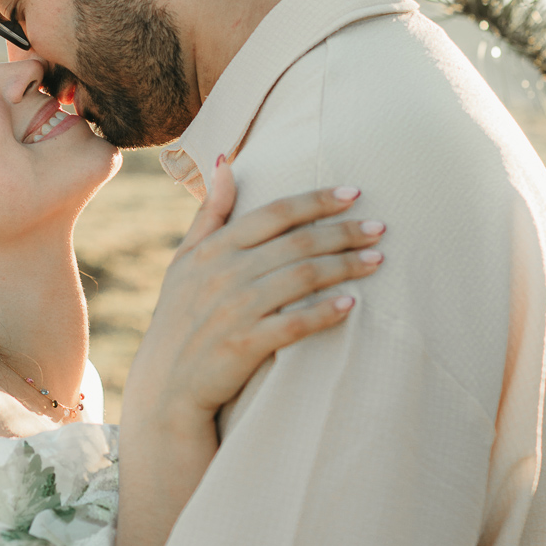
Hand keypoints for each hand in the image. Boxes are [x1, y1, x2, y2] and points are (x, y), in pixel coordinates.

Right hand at [124, 168, 383, 436]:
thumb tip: (225, 162)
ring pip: (302, 276)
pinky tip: (351, 304)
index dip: (317, 200)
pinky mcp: (245, 345)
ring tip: (377, 260)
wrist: (166, 384)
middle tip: (379, 227)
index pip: (275, 213)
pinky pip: (294, 323)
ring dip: (344, 266)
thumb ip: (210, 213)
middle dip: (344, 231)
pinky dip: (324, 312)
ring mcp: (235, 309)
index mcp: (213, 248)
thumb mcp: (185, 260)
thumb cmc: (180, 316)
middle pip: (297, 242)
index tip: (353, 193)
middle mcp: (225, 272)